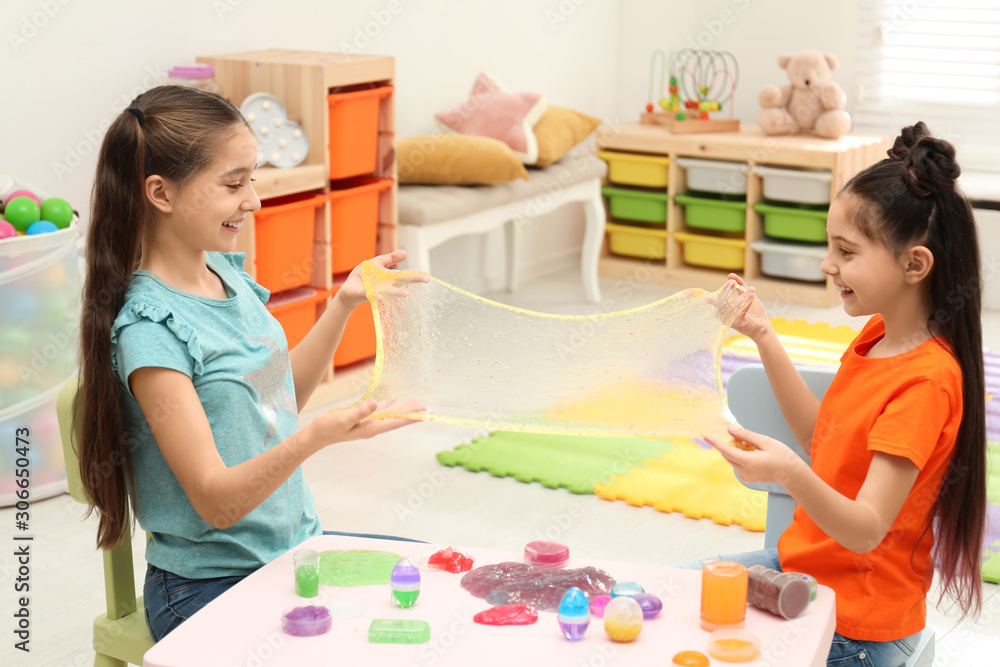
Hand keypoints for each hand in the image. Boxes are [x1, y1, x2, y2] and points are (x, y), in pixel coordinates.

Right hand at [306, 398, 421, 448]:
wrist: (317, 435)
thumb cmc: (328, 428)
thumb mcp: (343, 419)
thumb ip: (360, 411)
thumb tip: (375, 403)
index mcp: (371, 428)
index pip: (396, 421)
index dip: (411, 417)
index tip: (425, 415)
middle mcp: (373, 426)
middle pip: (397, 418)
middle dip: (412, 412)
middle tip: (428, 408)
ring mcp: (368, 423)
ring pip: (390, 414)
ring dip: (403, 408)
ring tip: (417, 404)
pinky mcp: (363, 418)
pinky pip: (380, 411)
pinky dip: (388, 405)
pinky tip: (393, 399)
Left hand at [336, 249, 429, 309]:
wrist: (349, 287)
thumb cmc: (365, 276)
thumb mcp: (377, 263)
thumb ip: (390, 259)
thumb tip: (406, 253)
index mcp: (390, 276)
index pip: (405, 275)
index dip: (416, 274)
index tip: (428, 275)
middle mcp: (387, 285)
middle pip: (401, 282)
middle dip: (413, 280)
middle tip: (426, 280)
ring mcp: (378, 291)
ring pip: (389, 292)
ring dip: (398, 293)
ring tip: (406, 295)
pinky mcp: (367, 294)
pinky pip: (373, 295)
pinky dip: (377, 296)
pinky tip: (380, 297)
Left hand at [705, 425, 806, 485]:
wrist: (793, 475)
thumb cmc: (782, 456)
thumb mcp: (765, 441)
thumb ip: (746, 436)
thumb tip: (730, 430)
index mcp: (748, 462)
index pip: (726, 450)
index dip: (715, 442)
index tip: (706, 436)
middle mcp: (744, 471)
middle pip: (728, 454)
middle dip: (730, 444)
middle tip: (743, 437)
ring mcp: (745, 476)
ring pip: (732, 459)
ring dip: (736, 450)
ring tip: (753, 447)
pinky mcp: (747, 478)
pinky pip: (738, 465)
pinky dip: (740, 457)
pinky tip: (753, 454)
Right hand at [721, 274, 772, 342]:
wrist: (762, 325)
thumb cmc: (754, 311)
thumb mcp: (746, 295)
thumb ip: (740, 284)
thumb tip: (731, 275)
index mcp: (724, 308)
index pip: (715, 299)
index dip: (720, 290)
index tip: (730, 282)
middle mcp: (724, 315)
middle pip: (719, 303)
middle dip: (725, 292)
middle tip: (732, 283)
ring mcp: (730, 320)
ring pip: (730, 306)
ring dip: (740, 297)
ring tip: (750, 290)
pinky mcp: (738, 323)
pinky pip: (739, 311)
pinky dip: (746, 302)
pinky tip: (752, 295)